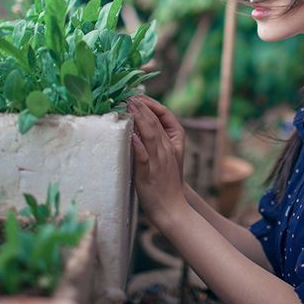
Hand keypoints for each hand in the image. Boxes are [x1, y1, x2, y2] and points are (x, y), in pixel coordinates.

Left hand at [127, 96, 187, 223]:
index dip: (150, 106)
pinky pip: (143, 157)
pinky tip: (131, 136)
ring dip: (140, 120)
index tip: (137, 96)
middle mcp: (165, 150)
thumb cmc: (166, 185)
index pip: (162, 119)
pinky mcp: (148, 174)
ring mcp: (157, 162)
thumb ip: (154, 145)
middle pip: (155, 123)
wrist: (173, 208)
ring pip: (150, 136)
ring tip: (130, 106)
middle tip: (130, 95)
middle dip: (142, 108)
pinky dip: (138, 146)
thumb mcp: (164, 160)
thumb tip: (137, 131)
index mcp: (170, 146)